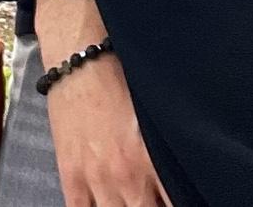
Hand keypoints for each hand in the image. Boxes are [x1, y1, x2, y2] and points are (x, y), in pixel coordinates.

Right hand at [47, 56, 170, 206]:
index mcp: (151, 157)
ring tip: (131, 199)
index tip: (181, 197)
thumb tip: (181, 170)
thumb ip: (166, 148)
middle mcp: (126, 176)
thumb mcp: (153, 113)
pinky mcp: (71, 177)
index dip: (179, 201)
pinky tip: (105, 204)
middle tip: (153, 197)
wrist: (78, 60)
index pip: (174, 201)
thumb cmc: (118, 77)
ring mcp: (96, 180)